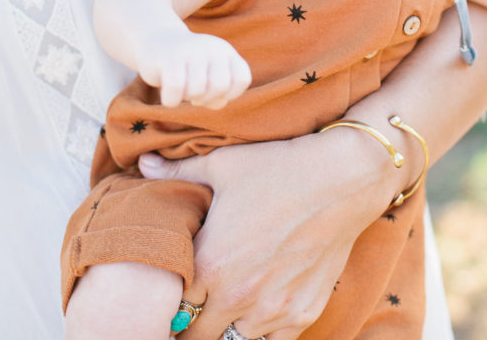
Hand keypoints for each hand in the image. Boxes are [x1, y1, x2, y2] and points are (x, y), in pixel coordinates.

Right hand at [136, 28, 250, 108]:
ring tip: (181, 88)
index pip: (242, 79)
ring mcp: (192, 50)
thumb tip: (219, 103)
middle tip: (195, 94)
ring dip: (186, 98)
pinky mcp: (170, 57)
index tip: (215, 93)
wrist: (156, 41)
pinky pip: (175, 88)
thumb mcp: (208, 78)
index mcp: (226, 53)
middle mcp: (213, 48)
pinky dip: (171, 100)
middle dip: (206, 98)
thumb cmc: (187, 68)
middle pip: (220, 86)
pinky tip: (168, 93)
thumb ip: (219, 95)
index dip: (230, 94)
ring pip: (197, 90)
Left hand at [138, 129, 390, 339]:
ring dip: (228, 324)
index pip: (170, 310)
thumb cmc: (279, 166)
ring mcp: (273, 311)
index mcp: (209, 265)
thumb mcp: (223, 164)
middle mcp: (237, 297)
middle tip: (199, 299)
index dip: (170, 301)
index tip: (174, 292)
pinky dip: (263, 329)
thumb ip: (179, 171)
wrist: (343, 175)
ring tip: (232, 298)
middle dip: (193, 320)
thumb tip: (143, 163)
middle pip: (196, 335)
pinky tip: (263, 302)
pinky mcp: (303, 313)